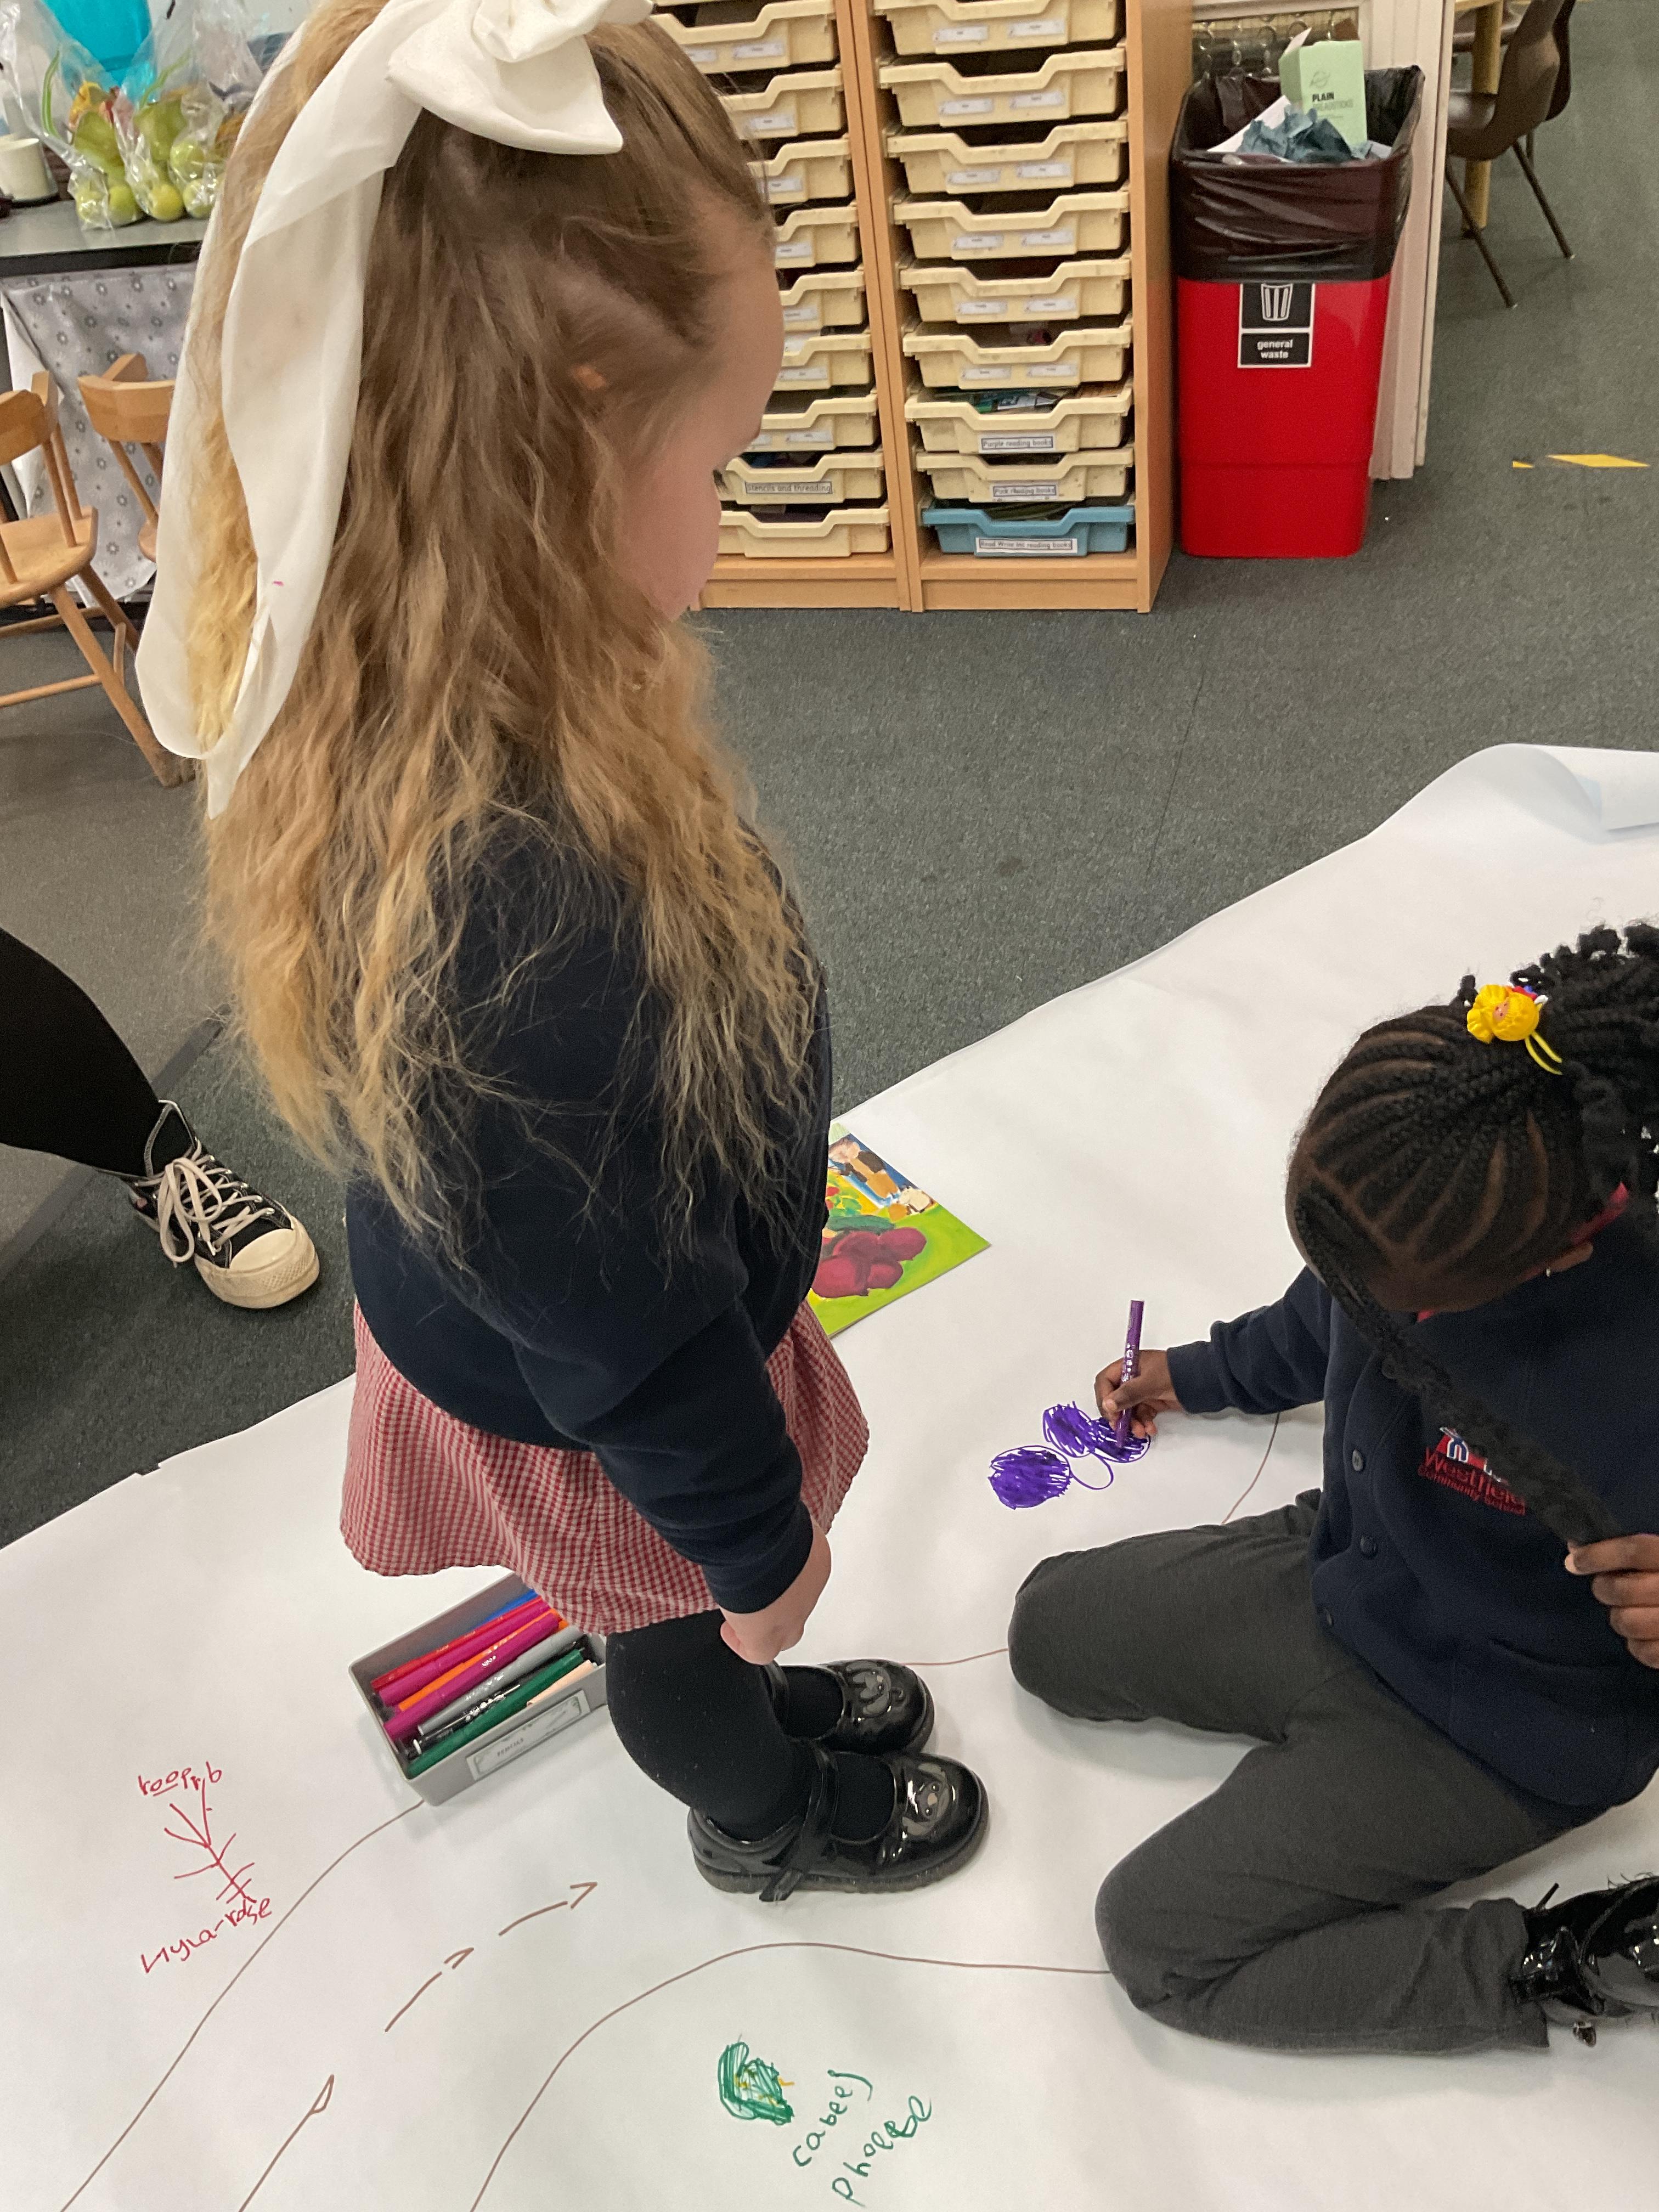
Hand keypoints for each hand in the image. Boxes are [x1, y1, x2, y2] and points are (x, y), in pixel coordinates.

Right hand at [720, 1524, 830, 1664]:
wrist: (756, 1541)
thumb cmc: (764, 1522)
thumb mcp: (775, 1517)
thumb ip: (772, 1524)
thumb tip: (758, 1518)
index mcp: (815, 1558)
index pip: (803, 1576)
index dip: (782, 1577)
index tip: (761, 1569)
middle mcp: (809, 1589)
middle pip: (797, 1606)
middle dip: (778, 1604)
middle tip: (754, 1597)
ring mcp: (792, 1617)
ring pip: (785, 1633)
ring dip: (763, 1624)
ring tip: (741, 1615)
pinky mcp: (768, 1637)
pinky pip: (759, 1652)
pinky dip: (744, 1645)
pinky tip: (730, 1632)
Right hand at [1095, 1348, 1182, 1438]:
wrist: (1203, 1379)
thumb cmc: (1176, 1372)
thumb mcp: (1150, 1382)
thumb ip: (1128, 1393)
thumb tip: (1108, 1404)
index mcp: (1129, 1365)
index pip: (1106, 1381)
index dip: (1105, 1397)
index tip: (1111, 1412)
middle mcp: (1133, 1377)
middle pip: (1115, 1398)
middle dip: (1118, 1414)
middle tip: (1120, 1427)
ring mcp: (1143, 1390)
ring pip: (1128, 1410)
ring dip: (1132, 1423)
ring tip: (1140, 1431)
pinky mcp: (1153, 1401)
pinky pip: (1142, 1415)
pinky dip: (1144, 1423)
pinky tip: (1150, 1429)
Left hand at [1566, 1535, 1658, 1667]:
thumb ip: (1642, 1553)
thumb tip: (1577, 1549)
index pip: (1637, 1550)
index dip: (1600, 1553)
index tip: (1573, 1558)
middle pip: (1625, 1588)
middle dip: (1604, 1587)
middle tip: (1605, 1587)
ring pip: (1627, 1622)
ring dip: (1618, 1617)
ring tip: (1627, 1611)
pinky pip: (1644, 1652)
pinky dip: (1636, 1645)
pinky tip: (1644, 1635)